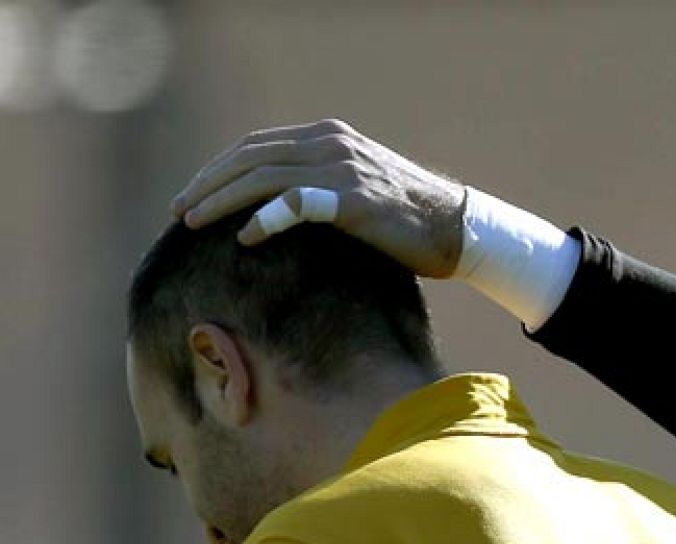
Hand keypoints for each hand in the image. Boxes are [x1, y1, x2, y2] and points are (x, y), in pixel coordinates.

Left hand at [172, 119, 466, 277]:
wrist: (460, 229)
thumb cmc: (409, 220)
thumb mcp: (358, 186)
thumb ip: (320, 184)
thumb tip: (273, 207)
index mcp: (329, 136)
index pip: (256, 145)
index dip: (218, 169)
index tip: (193, 195)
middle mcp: (331, 144)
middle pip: (250, 157)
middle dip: (208, 183)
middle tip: (179, 210)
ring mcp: (342, 169)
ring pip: (263, 177)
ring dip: (222, 201)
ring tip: (194, 223)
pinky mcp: (354, 200)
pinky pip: (295, 204)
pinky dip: (265, 219)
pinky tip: (246, 238)